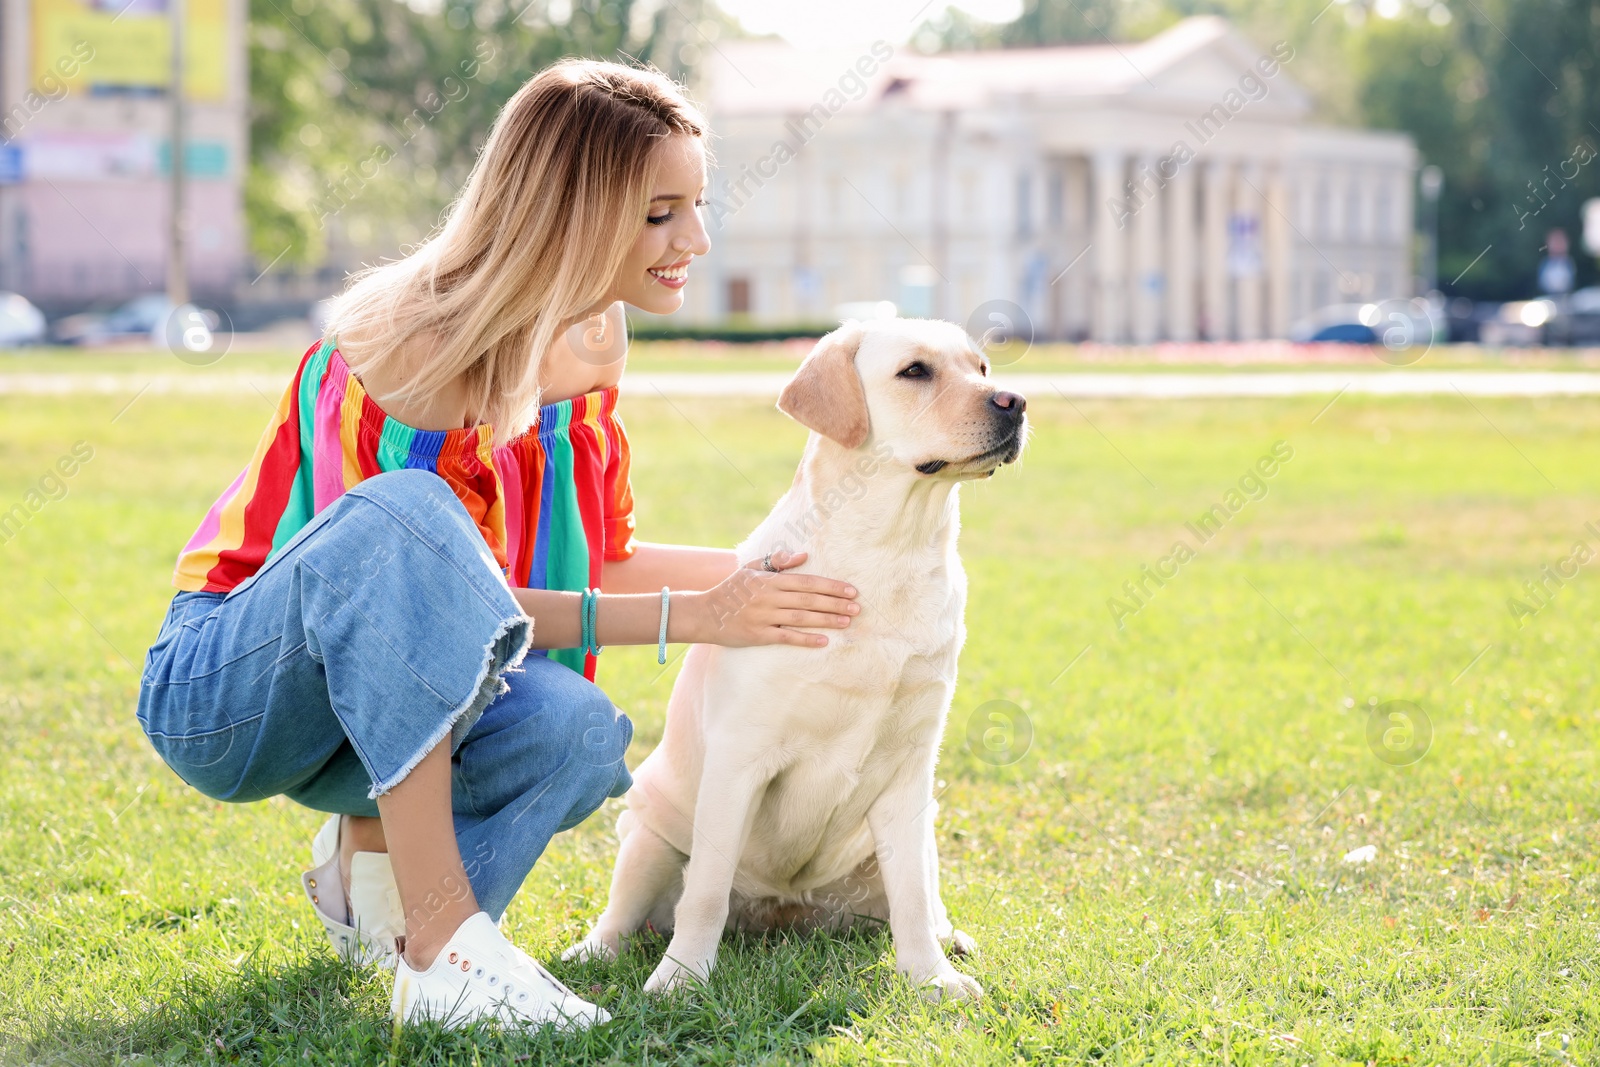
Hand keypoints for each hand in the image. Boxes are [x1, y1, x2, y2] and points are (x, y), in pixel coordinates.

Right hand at [679, 550, 859, 647]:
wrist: (705, 614)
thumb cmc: (732, 590)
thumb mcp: (751, 569)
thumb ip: (777, 561)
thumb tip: (804, 556)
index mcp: (770, 580)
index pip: (807, 582)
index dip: (830, 586)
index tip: (851, 591)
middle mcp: (769, 598)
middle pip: (809, 600)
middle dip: (835, 603)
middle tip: (857, 608)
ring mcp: (764, 617)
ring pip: (801, 618)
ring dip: (826, 620)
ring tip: (847, 622)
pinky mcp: (758, 636)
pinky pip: (786, 637)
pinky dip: (806, 639)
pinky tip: (824, 640)